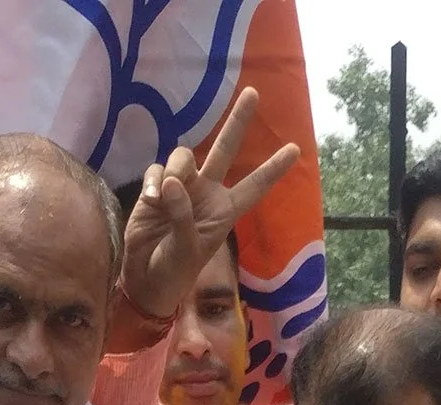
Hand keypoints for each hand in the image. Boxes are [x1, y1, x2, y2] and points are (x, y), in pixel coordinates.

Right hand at [120, 85, 300, 321]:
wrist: (145, 277)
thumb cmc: (174, 270)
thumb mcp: (186, 249)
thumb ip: (183, 215)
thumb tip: (172, 182)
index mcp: (224, 211)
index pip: (254, 187)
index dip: (273, 169)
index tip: (295, 149)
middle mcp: (207, 193)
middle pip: (226, 149)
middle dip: (238, 121)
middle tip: (253, 92)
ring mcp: (182, 187)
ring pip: (184, 156)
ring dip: (176, 168)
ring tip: (163, 196)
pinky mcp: (157, 187)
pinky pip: (157, 170)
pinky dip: (153, 181)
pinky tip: (150, 200)